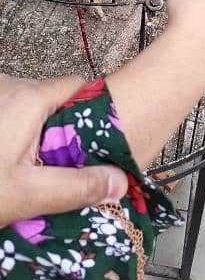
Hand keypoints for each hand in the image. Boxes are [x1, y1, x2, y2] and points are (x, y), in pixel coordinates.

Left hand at [0, 74, 127, 226]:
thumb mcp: (27, 194)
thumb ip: (76, 187)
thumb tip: (118, 182)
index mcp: (28, 97)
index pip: (77, 86)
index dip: (92, 112)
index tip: (96, 140)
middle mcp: (9, 86)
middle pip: (54, 99)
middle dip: (62, 130)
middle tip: (62, 165)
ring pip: (32, 108)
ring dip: (36, 134)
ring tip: (35, 168)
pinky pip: (13, 114)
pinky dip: (17, 133)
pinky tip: (12, 161)